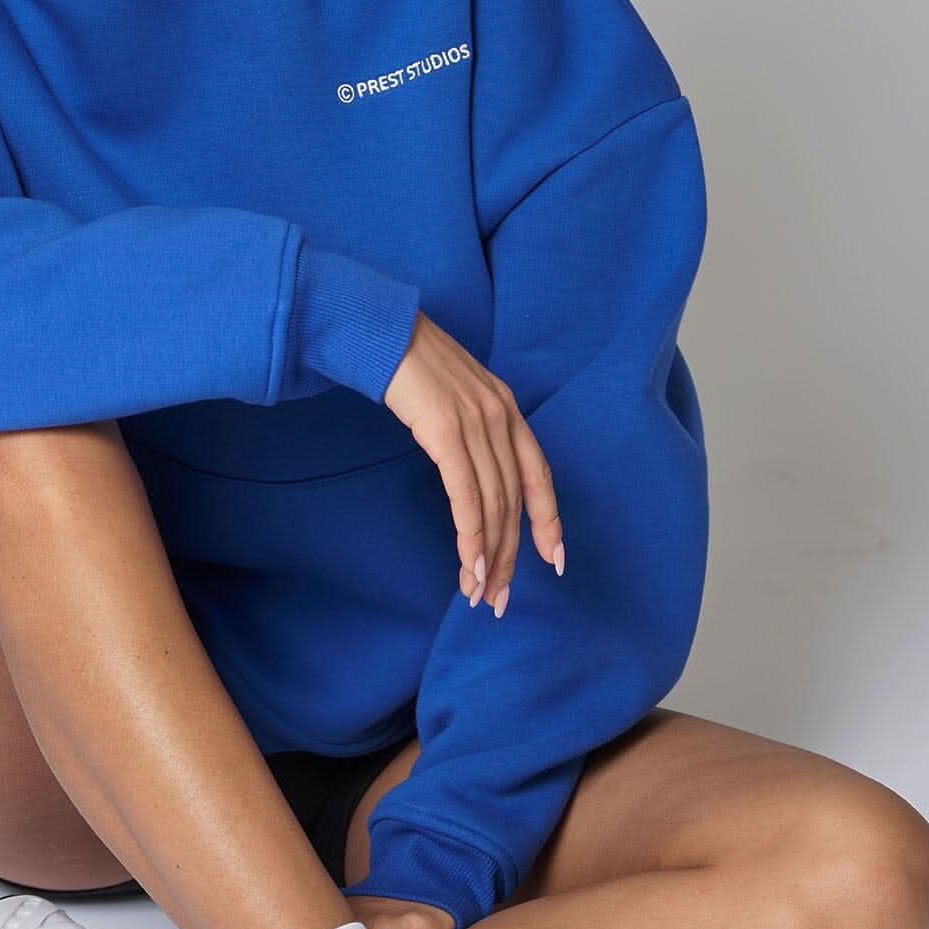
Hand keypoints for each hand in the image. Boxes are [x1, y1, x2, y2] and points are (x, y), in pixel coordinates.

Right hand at [380, 312, 563, 616]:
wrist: (376, 330)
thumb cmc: (405, 364)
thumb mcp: (451, 395)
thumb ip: (467, 428)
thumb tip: (469, 468)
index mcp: (506, 408)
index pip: (538, 474)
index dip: (548, 520)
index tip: (552, 560)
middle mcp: (500, 416)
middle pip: (514, 500)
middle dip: (510, 555)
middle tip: (498, 598)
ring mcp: (475, 423)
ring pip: (493, 504)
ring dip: (488, 556)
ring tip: (478, 592)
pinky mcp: (445, 431)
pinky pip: (466, 495)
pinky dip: (471, 534)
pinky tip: (469, 563)